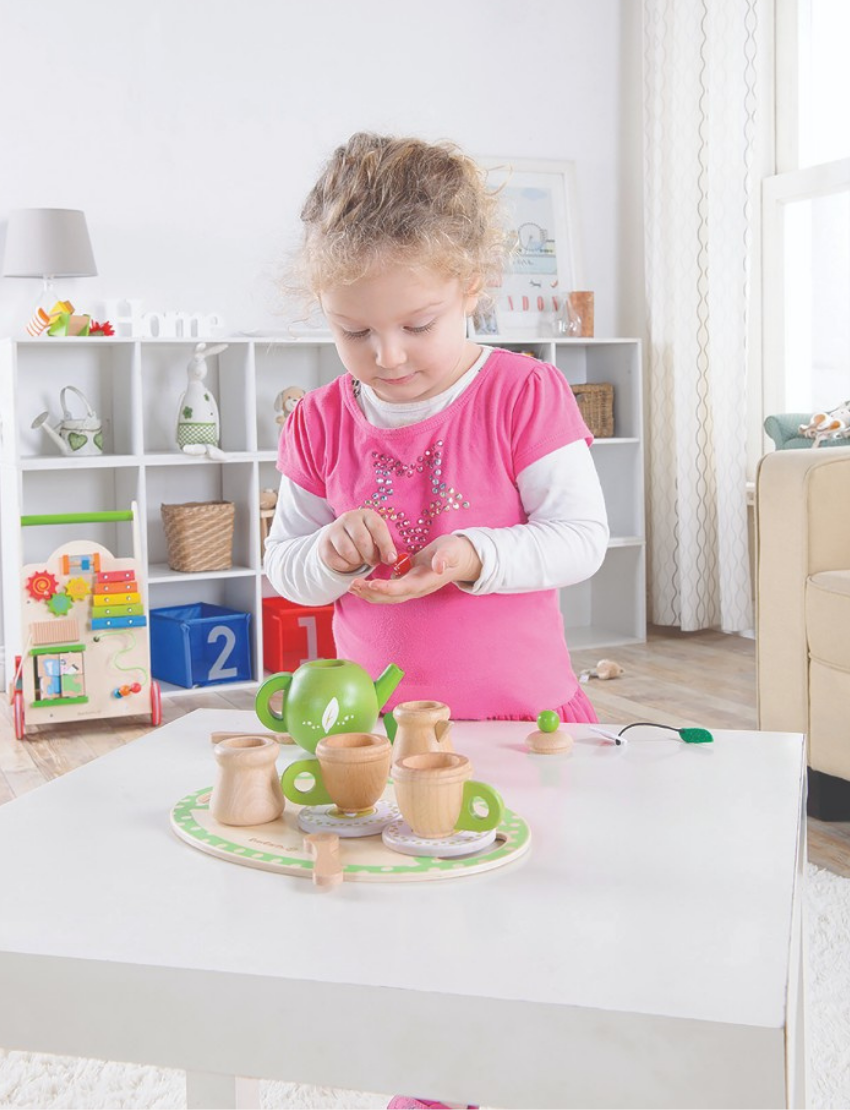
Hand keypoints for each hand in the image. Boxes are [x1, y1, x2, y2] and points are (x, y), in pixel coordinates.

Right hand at [319, 509, 396, 573]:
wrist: (341, 536)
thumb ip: (385, 546)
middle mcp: (349, 519)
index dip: (386, 545)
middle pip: (362, 541)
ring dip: (358, 561)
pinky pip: (337, 561)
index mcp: (367, 515)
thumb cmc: (367, 537)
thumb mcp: (377, 537)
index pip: (377, 528)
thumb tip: (391, 559)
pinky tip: (349, 561)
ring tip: (361, 559)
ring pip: (348, 552)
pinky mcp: (324, 544)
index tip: (391, 560)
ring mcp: (335, 530)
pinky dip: (346, 566)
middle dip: (371, 556)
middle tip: (374, 561)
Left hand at [349, 534, 481, 604]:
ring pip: (387, 596)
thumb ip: (445, 558)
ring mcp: (411, 588)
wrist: (460, 559)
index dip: (387, 588)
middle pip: (391, 596)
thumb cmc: (454, 552)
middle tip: (352, 585)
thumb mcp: (452, 550)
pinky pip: (387, 591)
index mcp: (425, 581)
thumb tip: (440, 567)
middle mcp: (417, 588)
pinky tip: (360, 584)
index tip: (372, 584)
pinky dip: (373, 589)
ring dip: (369, 593)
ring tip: (352, 586)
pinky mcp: (407, 583)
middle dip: (371, 593)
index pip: (404, 588)